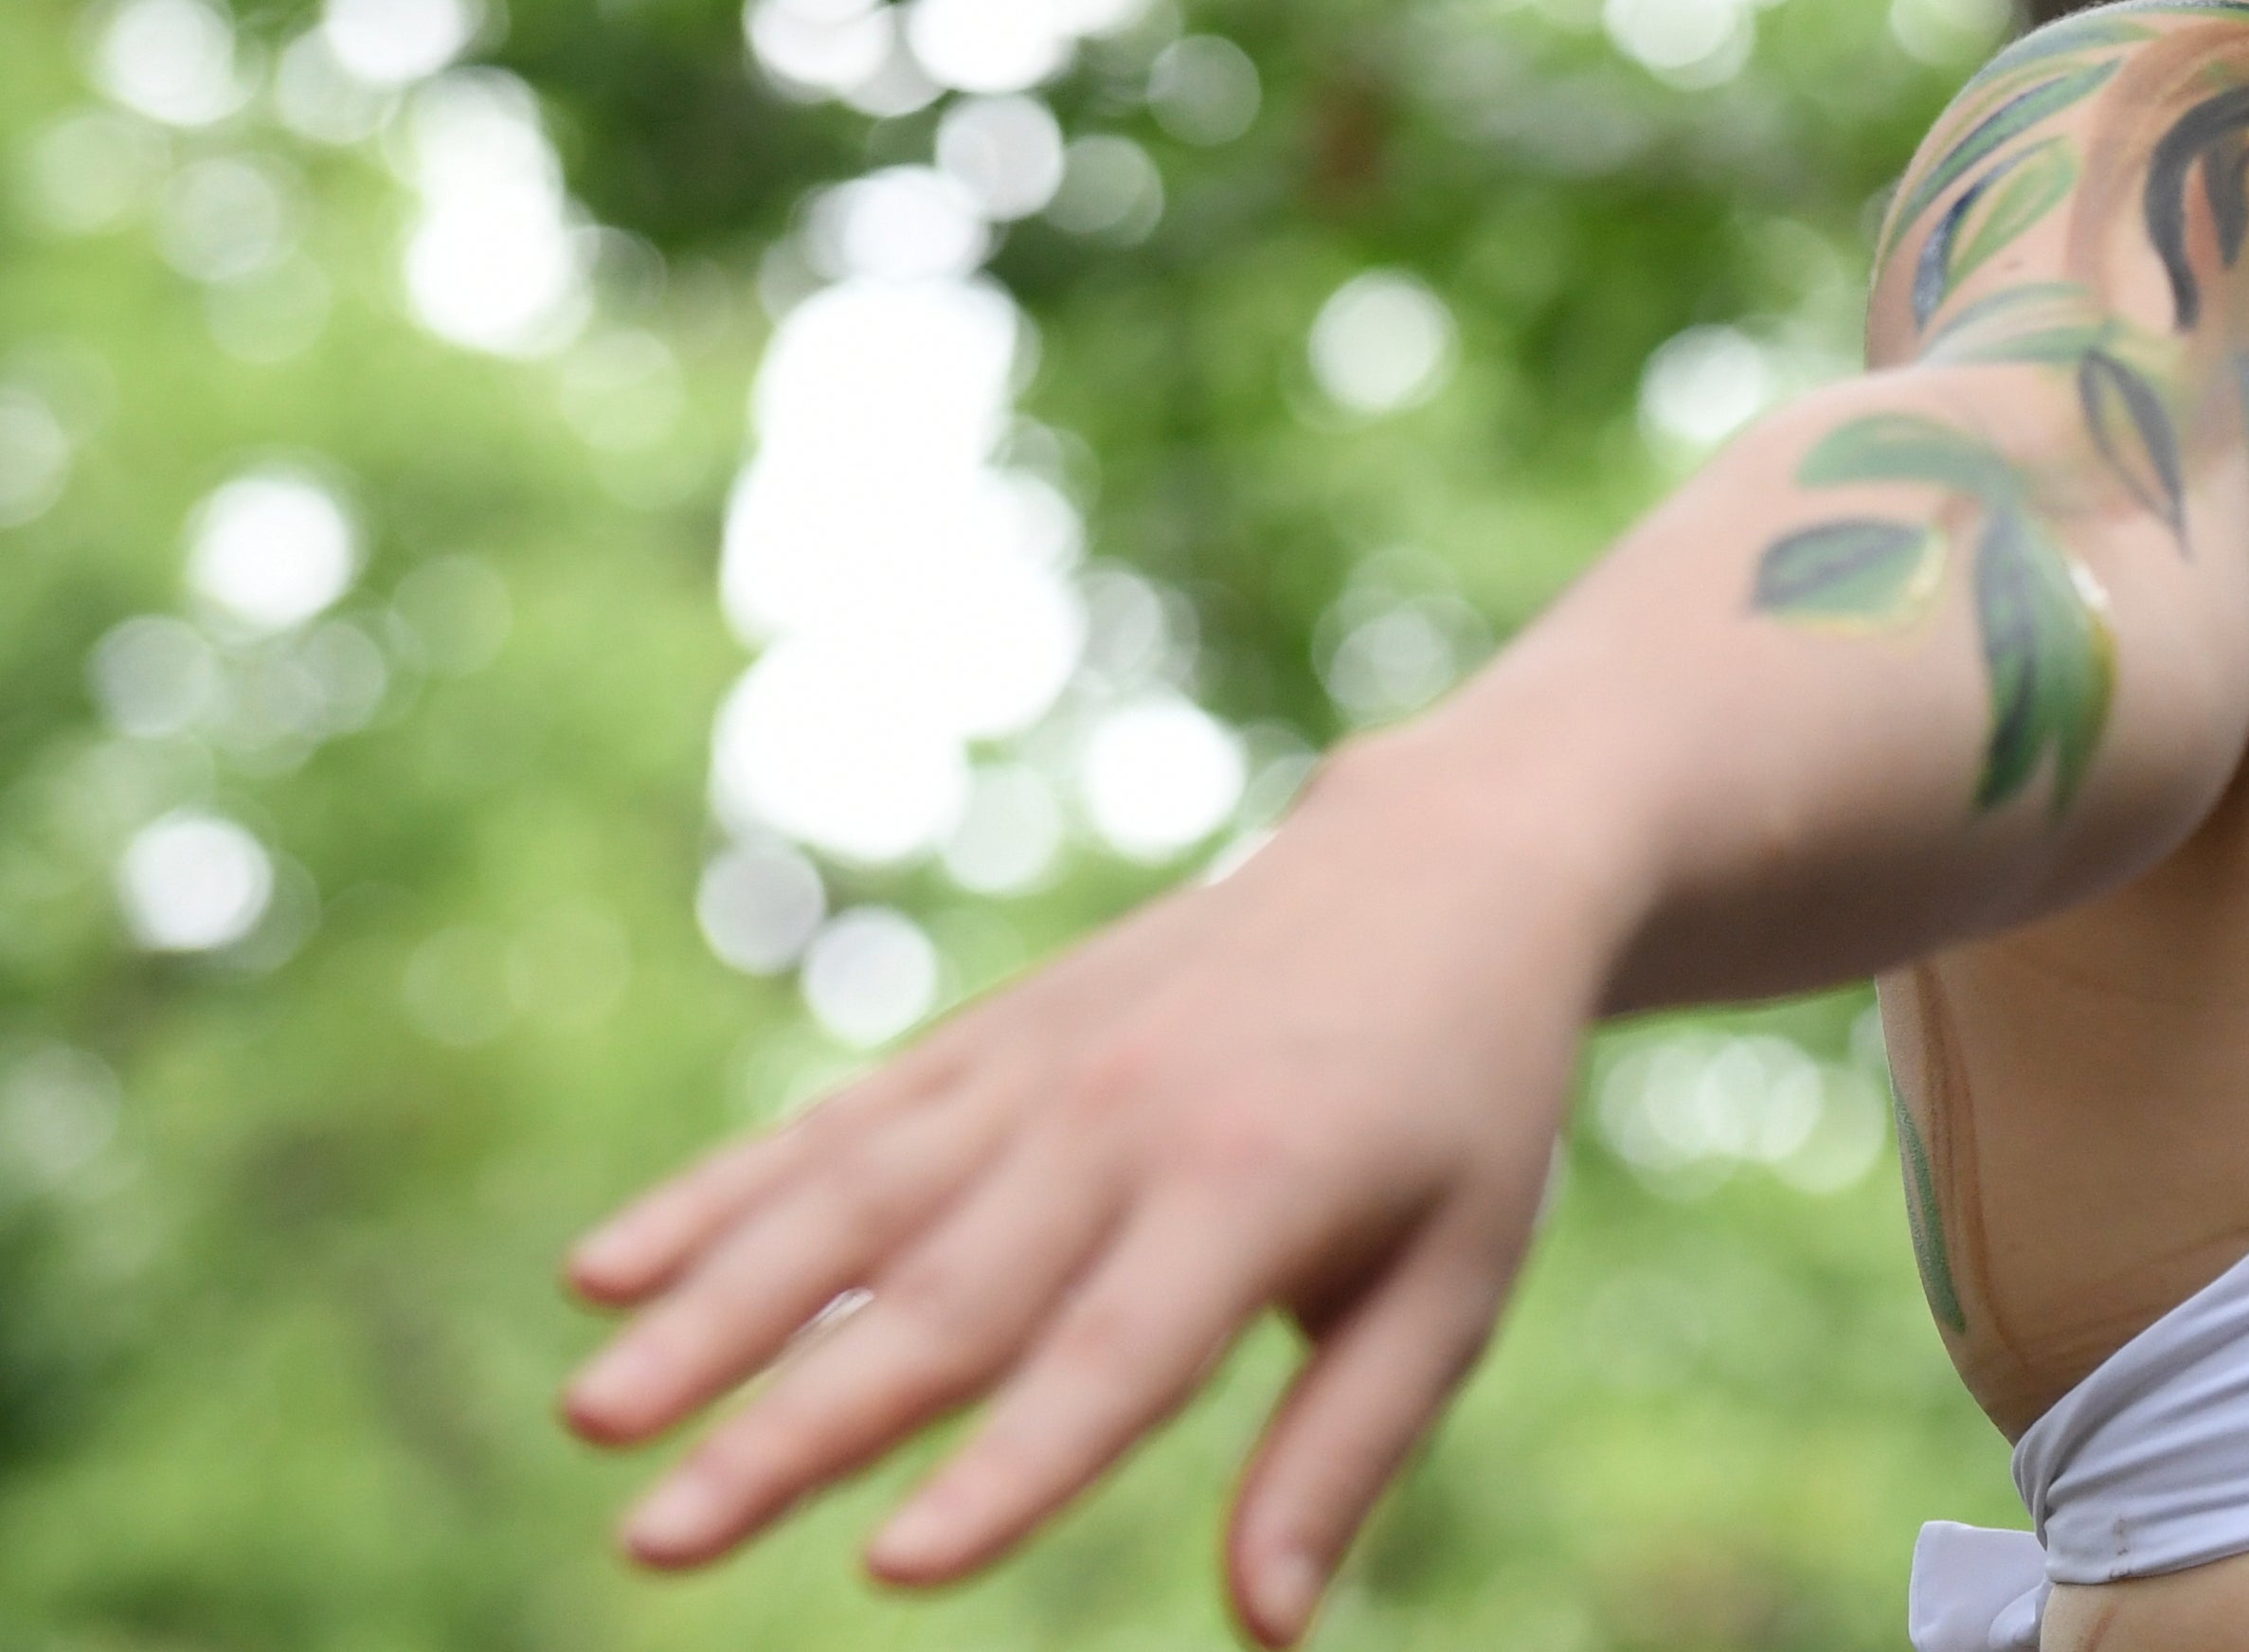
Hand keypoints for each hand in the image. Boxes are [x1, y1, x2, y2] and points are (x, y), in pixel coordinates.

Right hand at [560, 734, 1626, 1641]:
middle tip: (655, 1539)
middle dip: (790, 1429)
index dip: (1008, 1469)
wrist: (1449, 865)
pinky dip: (721, 1194)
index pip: (1115, 1358)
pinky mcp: (993, 1037)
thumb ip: (1348, 1447)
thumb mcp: (1457, 1274)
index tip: (893, 1569)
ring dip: (712, 1311)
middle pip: (941, 1301)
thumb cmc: (1465, 1106)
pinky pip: (840, 1124)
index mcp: (1259, 1190)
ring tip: (592, 1415)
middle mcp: (1128, 1121)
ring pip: (850, 1204)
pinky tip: (603, 1268)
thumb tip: (1267, 1633)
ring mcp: (1044, 1068)